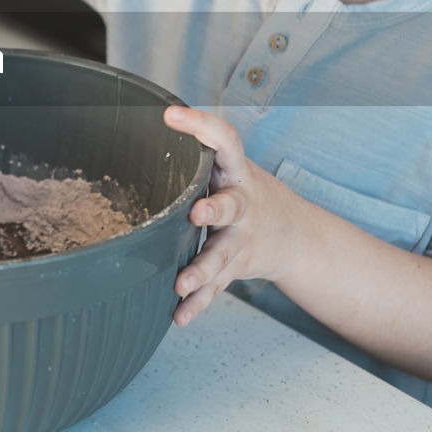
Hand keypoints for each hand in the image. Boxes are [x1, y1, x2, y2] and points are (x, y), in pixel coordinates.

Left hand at [163, 106, 298, 326]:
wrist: (297, 236)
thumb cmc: (244, 192)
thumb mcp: (230, 168)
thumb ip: (195, 156)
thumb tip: (135, 128)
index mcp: (236, 172)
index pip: (224, 141)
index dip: (201, 126)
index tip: (171, 115)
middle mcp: (242, 204)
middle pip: (231, 205)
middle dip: (216, 209)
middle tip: (197, 214)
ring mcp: (240, 239)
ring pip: (221, 254)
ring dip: (201, 269)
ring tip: (181, 282)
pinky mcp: (236, 268)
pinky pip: (216, 287)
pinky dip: (198, 303)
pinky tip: (179, 316)